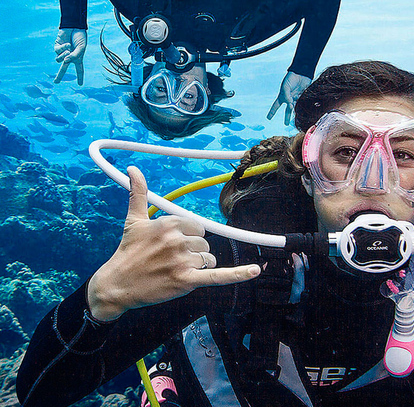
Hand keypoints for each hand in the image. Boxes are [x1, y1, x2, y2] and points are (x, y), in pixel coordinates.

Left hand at [53, 28, 86, 85]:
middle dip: (59, 76)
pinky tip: (67, 44)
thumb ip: (74, 56)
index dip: (80, 77)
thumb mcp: (81, 48)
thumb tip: (65, 62)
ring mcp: (62, 52)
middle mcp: (69, 57)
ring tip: (69, 49)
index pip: (79, 70)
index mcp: (78, 58)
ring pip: (59, 60)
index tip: (80, 84)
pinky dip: (63, 48)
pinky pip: (58, 52)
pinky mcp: (57, 47)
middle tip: (55, 83)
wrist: (74, 27)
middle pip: (63, 69)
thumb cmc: (80, 37)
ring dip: (64, 56)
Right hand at [87, 167, 261, 321]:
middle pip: (204, 244)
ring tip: (173, 270)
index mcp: (169, 223)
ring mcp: (182, 261)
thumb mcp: (133, 220)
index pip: (198, 228)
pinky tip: (255, 270)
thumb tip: (132, 169)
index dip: (188, 237)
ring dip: (197, 266)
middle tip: (169, 260)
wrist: (116, 285)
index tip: (171, 244)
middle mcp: (177, 240)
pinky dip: (238, 274)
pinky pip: (218, 276)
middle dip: (192, 252)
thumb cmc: (127, 252)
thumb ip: (138, 192)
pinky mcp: (186, 280)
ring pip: (208, 259)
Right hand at [267, 71, 311, 124]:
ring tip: (296, 122)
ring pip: (295, 108)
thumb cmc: (292, 78)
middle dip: (287, 117)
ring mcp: (297, 98)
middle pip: (287, 109)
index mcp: (283, 95)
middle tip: (286, 124)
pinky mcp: (303, 97)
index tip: (268, 118)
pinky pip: (302, 104)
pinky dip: (302, 108)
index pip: (276, 105)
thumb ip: (287, 96)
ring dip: (295, 114)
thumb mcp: (286, 86)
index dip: (272, 112)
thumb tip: (290, 106)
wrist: (302, 73)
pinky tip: (303, 113)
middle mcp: (289, 98)